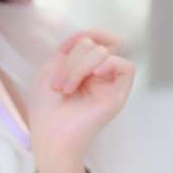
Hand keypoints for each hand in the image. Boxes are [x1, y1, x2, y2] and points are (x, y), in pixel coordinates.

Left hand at [26, 29, 135, 159]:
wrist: (50, 135)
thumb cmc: (46, 108)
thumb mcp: (51, 69)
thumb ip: (70, 48)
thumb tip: (92, 36)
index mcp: (82, 69)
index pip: (92, 40)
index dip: (84, 36)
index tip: (66, 49)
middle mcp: (97, 75)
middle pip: (94, 45)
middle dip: (73, 59)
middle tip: (59, 83)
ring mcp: (108, 85)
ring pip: (106, 53)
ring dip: (81, 65)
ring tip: (67, 87)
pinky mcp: (119, 95)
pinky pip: (126, 67)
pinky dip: (110, 64)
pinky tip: (95, 75)